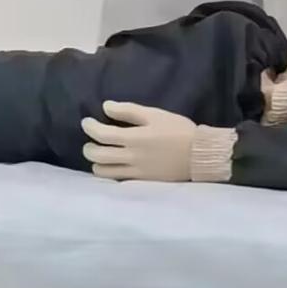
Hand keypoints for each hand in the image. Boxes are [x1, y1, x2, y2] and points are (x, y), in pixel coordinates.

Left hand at [82, 101, 196, 181]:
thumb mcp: (156, 115)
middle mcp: (130, 157)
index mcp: (134, 138)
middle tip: (91, 141)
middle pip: (97, 156)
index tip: (87, 122)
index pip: (102, 135)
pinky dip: (109, 172)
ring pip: (103, 171)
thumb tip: (106, 106)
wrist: (199, 154)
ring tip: (101, 154)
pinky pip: (116, 179)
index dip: (90, 127)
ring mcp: (135, 171)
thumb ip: (130, 111)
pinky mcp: (140, 181)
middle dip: (89, 147)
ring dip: (96, 162)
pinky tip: (112, 166)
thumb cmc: (179, 130)